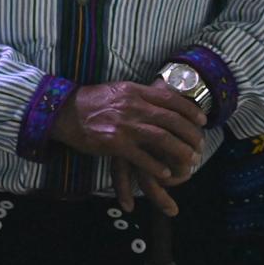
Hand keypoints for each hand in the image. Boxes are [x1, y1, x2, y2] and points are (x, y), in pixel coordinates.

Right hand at [50, 80, 205, 215]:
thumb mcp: (116, 91)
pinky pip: (143, 158)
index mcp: (133, 91)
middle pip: (171, 120)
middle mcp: (131, 106)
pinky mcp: (114, 143)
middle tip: (200, 145)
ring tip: (189, 161)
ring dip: (180, 152)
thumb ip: (137, 95)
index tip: (201, 120)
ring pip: (162, 139)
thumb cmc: (89, 102)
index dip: (189, 110)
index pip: (169, 99)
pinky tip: (166, 174)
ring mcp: (124, 125)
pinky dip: (157, 167)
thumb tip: (158, 96)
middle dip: (190, 134)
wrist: (62, 112)